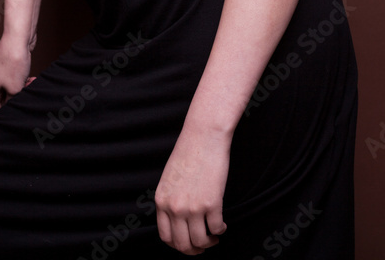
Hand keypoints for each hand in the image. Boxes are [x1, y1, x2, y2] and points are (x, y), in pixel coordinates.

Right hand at [0, 34, 33, 113]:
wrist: (18, 38)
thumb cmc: (13, 61)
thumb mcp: (15, 89)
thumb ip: (13, 102)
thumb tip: (14, 107)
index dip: (6, 115)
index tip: (17, 117)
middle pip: (3, 100)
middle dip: (16, 100)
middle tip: (26, 97)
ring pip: (11, 90)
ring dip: (21, 90)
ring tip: (30, 85)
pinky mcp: (7, 66)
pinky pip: (14, 80)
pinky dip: (22, 81)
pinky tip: (31, 79)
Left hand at [154, 124, 230, 253]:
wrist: (203, 136)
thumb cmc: (188, 152)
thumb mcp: (170, 179)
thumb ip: (170, 199)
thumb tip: (178, 221)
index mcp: (162, 201)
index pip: (166, 237)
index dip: (178, 245)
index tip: (187, 244)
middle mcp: (175, 208)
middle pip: (183, 244)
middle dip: (194, 250)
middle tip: (203, 246)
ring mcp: (193, 207)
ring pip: (201, 241)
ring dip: (209, 242)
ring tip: (214, 236)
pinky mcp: (212, 203)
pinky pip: (217, 228)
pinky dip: (221, 230)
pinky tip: (223, 224)